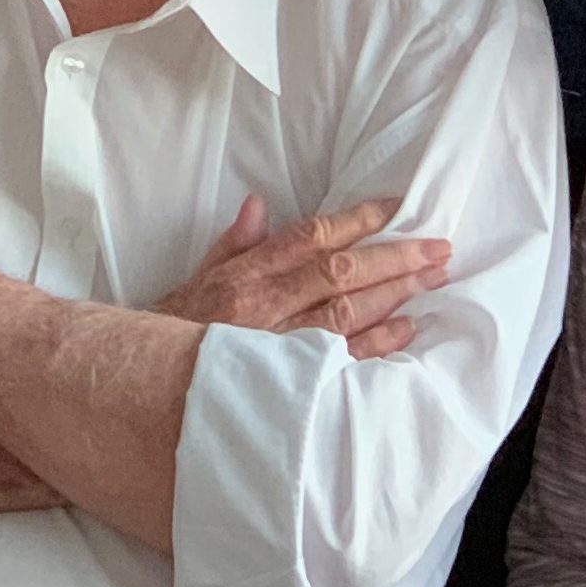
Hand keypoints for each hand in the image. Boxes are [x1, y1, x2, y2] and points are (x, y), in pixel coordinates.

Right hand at [156, 195, 448, 358]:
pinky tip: (408, 328)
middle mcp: (266, 304)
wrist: (146, 383)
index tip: (397, 207)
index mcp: (247, 273)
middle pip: (340, 272)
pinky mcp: (288, 382)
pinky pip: (342, 360)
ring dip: (395, 294)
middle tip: (438, 247)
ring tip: (434, 278)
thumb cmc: (177, 328)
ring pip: (347, 312)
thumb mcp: (200, 276)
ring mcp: (279, 345)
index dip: (357, 219)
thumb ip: (236, 242)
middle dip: (394, 257)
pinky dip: (378, 342)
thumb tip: (262, 203)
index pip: (311, 236)